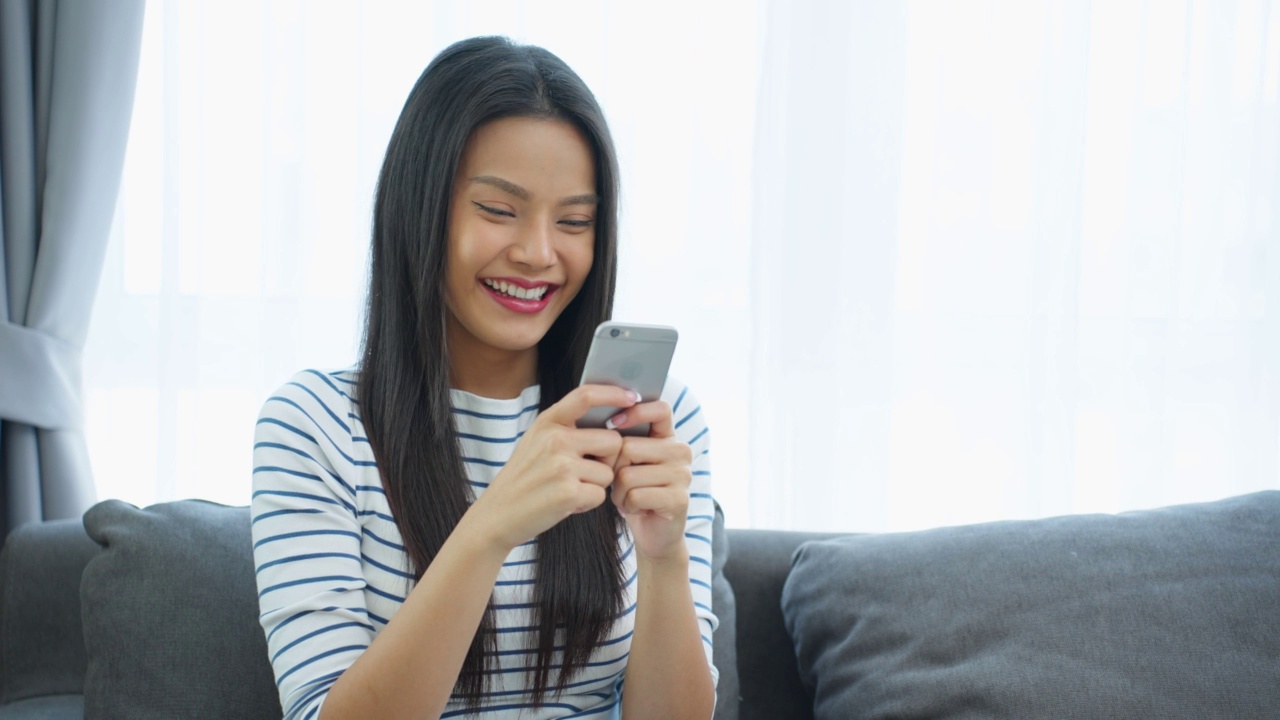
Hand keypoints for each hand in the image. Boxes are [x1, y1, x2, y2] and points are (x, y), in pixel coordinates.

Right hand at [465, 384, 637, 551]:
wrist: (498, 514)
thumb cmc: (524, 479)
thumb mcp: (536, 441)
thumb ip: (565, 427)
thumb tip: (609, 418)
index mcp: (548, 422)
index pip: (586, 395)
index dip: (613, 393)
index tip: (631, 398)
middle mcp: (555, 439)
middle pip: (612, 441)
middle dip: (608, 460)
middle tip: (585, 472)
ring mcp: (562, 466)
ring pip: (608, 472)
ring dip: (596, 485)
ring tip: (569, 489)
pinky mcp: (569, 493)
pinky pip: (600, 495)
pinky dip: (588, 503)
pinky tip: (567, 503)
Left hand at [607, 401, 692, 560]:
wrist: (654, 533)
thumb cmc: (636, 492)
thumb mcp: (629, 463)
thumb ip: (623, 442)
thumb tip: (603, 424)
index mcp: (669, 437)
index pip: (660, 409)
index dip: (636, 412)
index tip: (613, 423)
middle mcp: (681, 451)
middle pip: (628, 447)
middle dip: (613, 470)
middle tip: (621, 484)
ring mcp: (683, 475)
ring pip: (628, 474)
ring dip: (618, 492)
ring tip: (628, 498)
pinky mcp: (679, 499)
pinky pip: (636, 495)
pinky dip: (627, 506)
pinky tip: (637, 509)